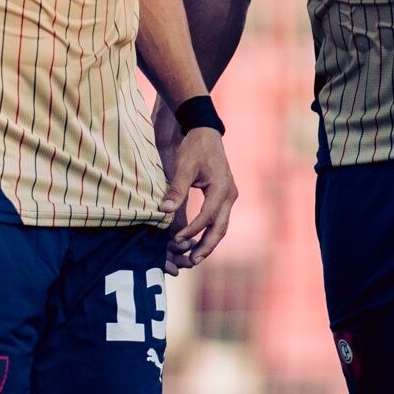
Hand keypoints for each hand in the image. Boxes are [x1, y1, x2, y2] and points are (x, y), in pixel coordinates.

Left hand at [158, 123, 236, 270]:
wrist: (206, 132)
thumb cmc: (194, 147)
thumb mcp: (183, 166)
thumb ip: (176, 189)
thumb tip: (163, 210)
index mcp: (222, 189)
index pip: (208, 216)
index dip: (193, 230)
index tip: (177, 240)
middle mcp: (230, 195)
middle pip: (221, 228)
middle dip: (207, 246)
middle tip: (192, 261)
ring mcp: (229, 197)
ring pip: (221, 226)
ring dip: (209, 242)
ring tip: (194, 257)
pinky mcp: (224, 197)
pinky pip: (218, 219)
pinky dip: (209, 231)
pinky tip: (197, 241)